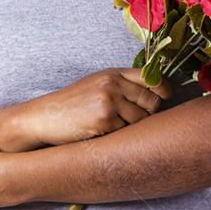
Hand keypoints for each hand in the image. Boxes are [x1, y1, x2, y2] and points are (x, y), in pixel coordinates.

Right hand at [21, 68, 173, 146]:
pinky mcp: (104, 121)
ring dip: (134, 127)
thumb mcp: (96, 84)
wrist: (45, 116)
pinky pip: (126, 132)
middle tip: (138, 119)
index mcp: (113, 73)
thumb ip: (122, 85)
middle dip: (151, 113)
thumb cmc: (72, 103)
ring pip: (141, 119)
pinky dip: (119, 136)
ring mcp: (109, 102)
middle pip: (152, 100)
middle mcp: (113, 84)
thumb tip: (155, 93)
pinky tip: (104, 133)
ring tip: (116, 126)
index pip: (150, 77)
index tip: (165, 97)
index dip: (163, 89)